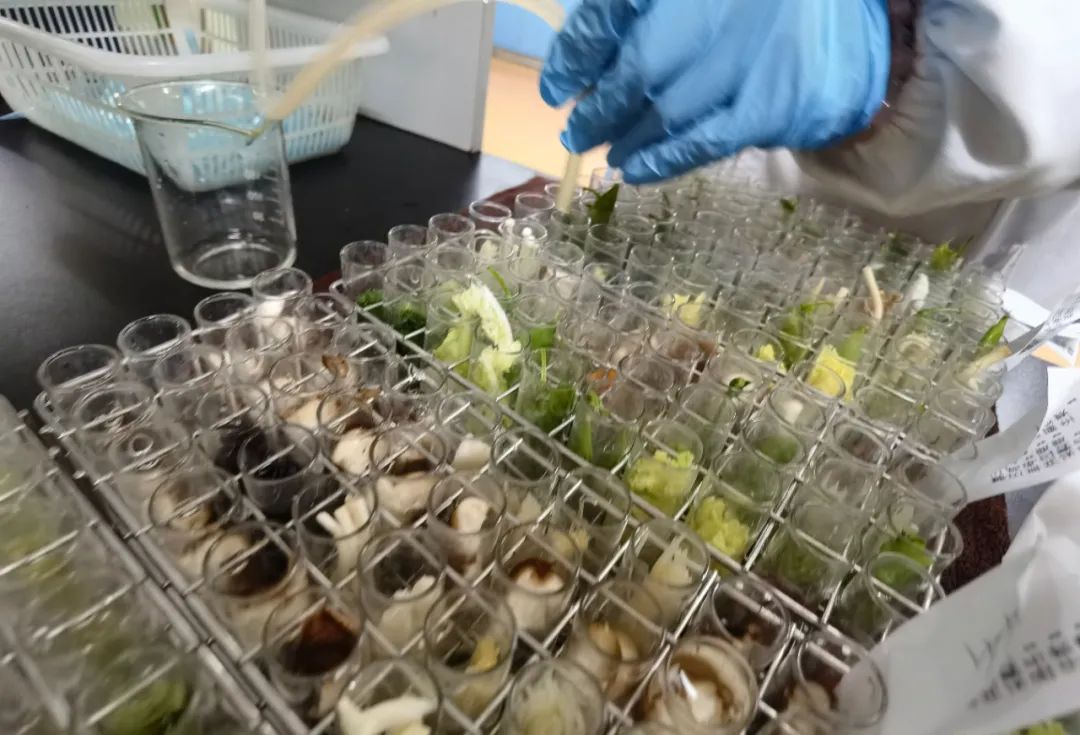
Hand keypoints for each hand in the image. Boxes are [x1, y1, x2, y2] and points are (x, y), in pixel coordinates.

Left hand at [540, 0, 890, 182]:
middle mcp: (727, 10)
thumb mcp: (680, 2)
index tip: (556, 89)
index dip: (577, 55)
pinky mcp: (780, 103)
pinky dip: (666, 161)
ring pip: (669, 111)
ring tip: (608, 151)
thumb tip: (580, 68)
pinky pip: (708, 142)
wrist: (847, 8)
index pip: (614, 13)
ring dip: (628, 139)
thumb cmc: (752, 5)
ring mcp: (755, 56)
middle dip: (600, 107)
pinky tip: (639, 170)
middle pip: (640, 68)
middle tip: (577, 132)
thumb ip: (633, 16)